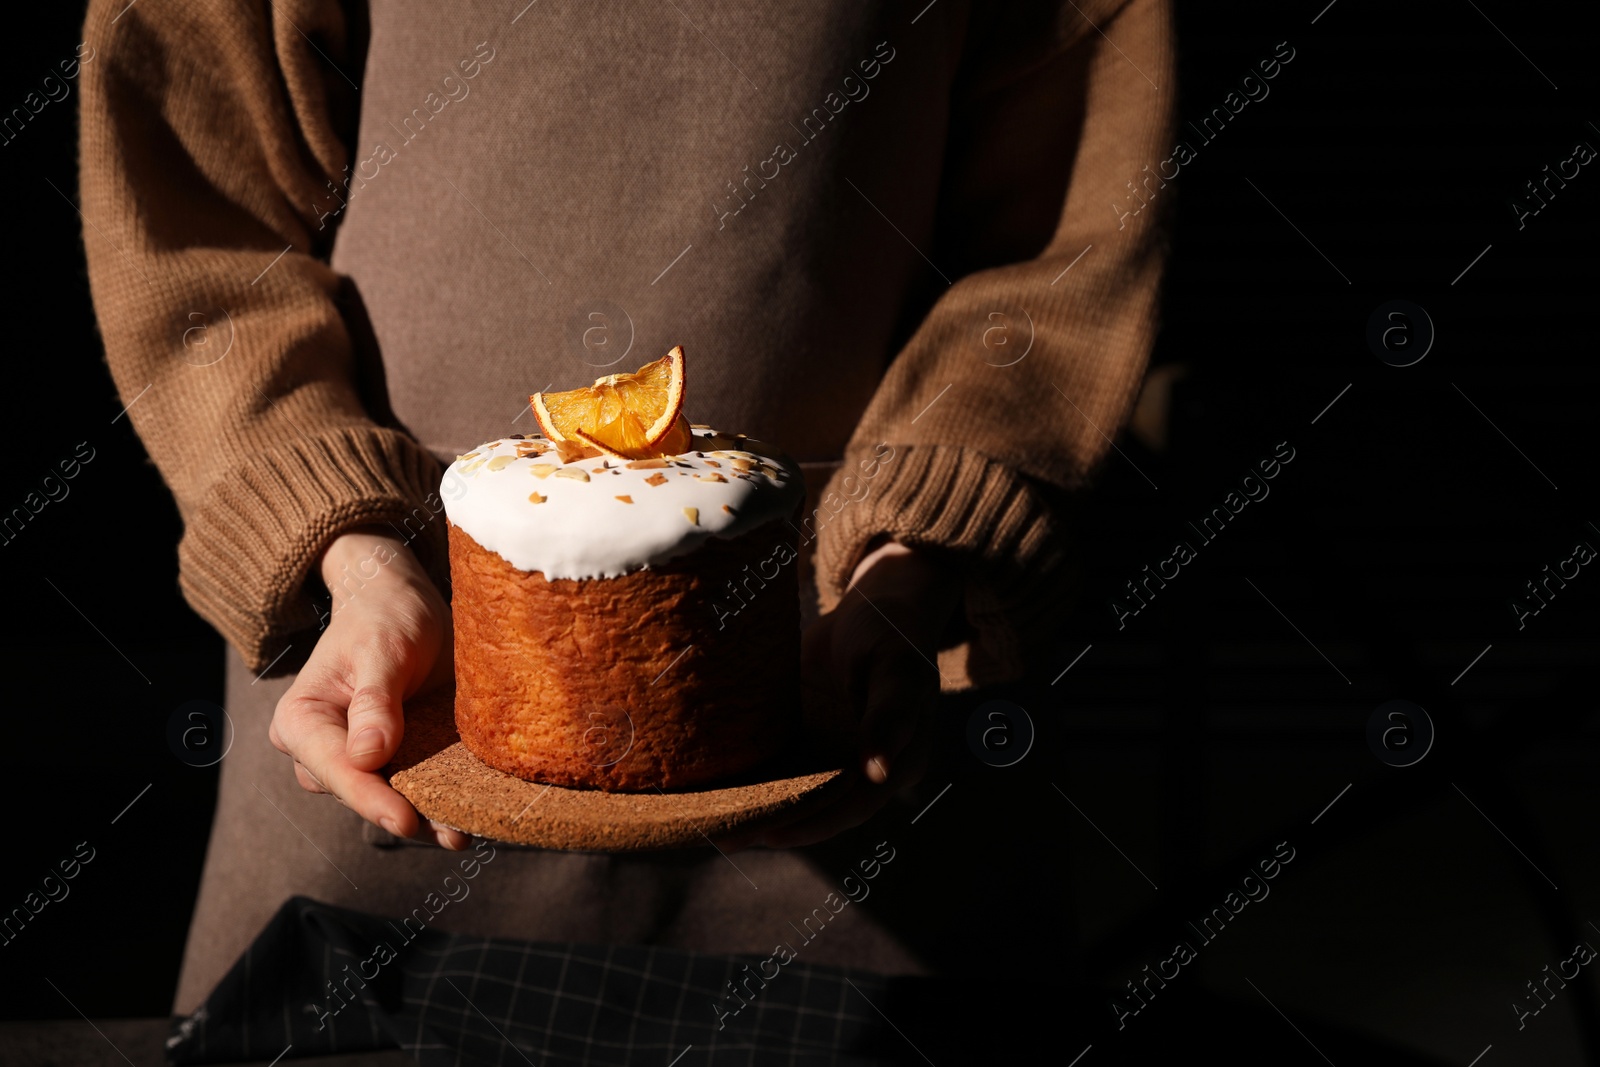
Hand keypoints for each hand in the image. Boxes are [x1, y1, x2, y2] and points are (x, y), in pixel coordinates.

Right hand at [268, 525, 467, 848]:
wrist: (402, 602)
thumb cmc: (385, 615)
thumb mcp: (382, 649)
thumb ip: (374, 700)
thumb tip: (366, 758)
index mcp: (301, 721)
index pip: (336, 770)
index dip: (370, 799)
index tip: (405, 820)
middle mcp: (320, 749)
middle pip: (360, 793)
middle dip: (402, 813)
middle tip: (451, 834)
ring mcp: (355, 758)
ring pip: (387, 797)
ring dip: (425, 814)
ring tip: (463, 833)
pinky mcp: (391, 759)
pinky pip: (411, 786)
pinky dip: (438, 800)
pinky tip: (467, 819)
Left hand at [729, 539, 960, 848]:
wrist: (874, 606)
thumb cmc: (893, 634)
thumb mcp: (897, 670)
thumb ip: (890, 717)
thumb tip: (879, 771)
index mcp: (898, 763)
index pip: (853, 805)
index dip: (813, 823)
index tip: (770, 835)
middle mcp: (863, 769)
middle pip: (818, 807)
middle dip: (772, 824)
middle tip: (724, 836)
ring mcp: (832, 755)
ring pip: (793, 791)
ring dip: (755, 807)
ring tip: (706, 821)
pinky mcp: (806, 738)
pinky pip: (777, 763)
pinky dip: (749, 776)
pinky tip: (713, 783)